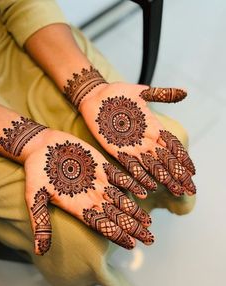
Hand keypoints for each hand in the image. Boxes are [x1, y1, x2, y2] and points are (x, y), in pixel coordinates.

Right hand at [23, 128, 153, 254]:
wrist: (42, 146)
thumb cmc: (36, 171)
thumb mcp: (36, 196)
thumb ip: (41, 220)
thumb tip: (40, 250)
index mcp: (78, 206)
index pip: (101, 225)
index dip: (116, 234)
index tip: (131, 244)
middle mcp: (91, 197)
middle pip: (115, 216)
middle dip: (132, 227)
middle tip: (149, 238)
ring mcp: (98, 182)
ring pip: (121, 199)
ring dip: (135, 211)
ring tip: (148, 222)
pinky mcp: (102, 166)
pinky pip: (120, 177)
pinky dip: (131, 184)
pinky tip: (144, 192)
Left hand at [64, 68, 195, 197]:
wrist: (95, 95)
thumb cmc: (117, 93)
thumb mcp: (141, 92)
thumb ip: (161, 94)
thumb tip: (185, 93)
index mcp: (152, 127)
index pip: (172, 146)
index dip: (182, 158)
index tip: (193, 171)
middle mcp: (145, 140)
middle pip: (165, 160)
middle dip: (178, 174)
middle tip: (189, 189)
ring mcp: (131, 146)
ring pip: (152, 165)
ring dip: (164, 178)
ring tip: (175, 190)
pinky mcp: (116, 150)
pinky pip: (130, 166)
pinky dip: (140, 177)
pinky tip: (149, 187)